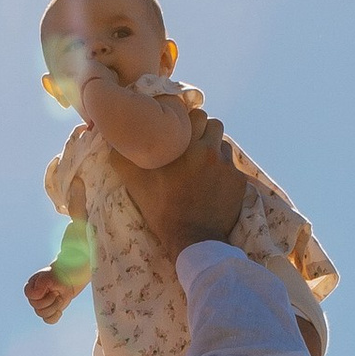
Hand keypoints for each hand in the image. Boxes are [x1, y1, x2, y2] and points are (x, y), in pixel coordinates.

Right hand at [22, 268, 74, 322]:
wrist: (69, 280)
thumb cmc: (59, 276)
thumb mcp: (50, 277)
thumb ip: (41, 284)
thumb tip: (36, 296)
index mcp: (31, 287)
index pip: (30, 295)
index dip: (41, 294)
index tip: (50, 288)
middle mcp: (34, 297)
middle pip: (37, 306)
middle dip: (50, 300)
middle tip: (57, 293)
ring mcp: (40, 305)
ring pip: (42, 314)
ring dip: (54, 307)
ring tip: (60, 299)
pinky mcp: (49, 312)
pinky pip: (48, 320)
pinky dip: (55, 316)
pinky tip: (59, 311)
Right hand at [125, 108, 243, 255]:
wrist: (193, 241)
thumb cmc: (162, 210)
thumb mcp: (135, 184)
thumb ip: (122, 157)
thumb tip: (114, 139)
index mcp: (186, 146)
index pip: (196, 114)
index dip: (188, 121)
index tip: (180, 132)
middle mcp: (210, 150)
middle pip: (214, 124)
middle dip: (204, 132)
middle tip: (192, 147)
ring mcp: (228, 166)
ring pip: (224, 144)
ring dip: (214, 149)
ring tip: (202, 166)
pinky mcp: (239, 182)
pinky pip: (232, 166)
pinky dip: (223, 171)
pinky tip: (212, 185)